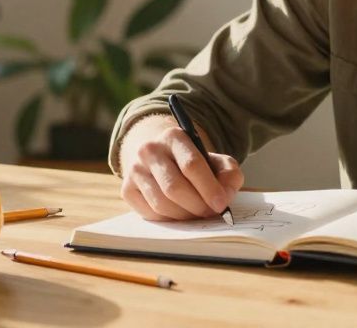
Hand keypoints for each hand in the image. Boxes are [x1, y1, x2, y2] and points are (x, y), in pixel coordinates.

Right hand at [119, 116, 243, 220]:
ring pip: (161, 203)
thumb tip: (225, 195)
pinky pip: (149, 213)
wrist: (161, 157)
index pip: (191, 164)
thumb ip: (228, 174)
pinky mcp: (127, 189)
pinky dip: (168, 219)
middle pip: (175, 187)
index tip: (221, 204)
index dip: (209, 188)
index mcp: (174, 136)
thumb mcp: (216, 161)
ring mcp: (135, 169)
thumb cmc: (193, 161)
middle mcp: (150, 150)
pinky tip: (179, 214)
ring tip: (197, 215)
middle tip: (210, 214)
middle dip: (197, 205)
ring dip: (184, 216)